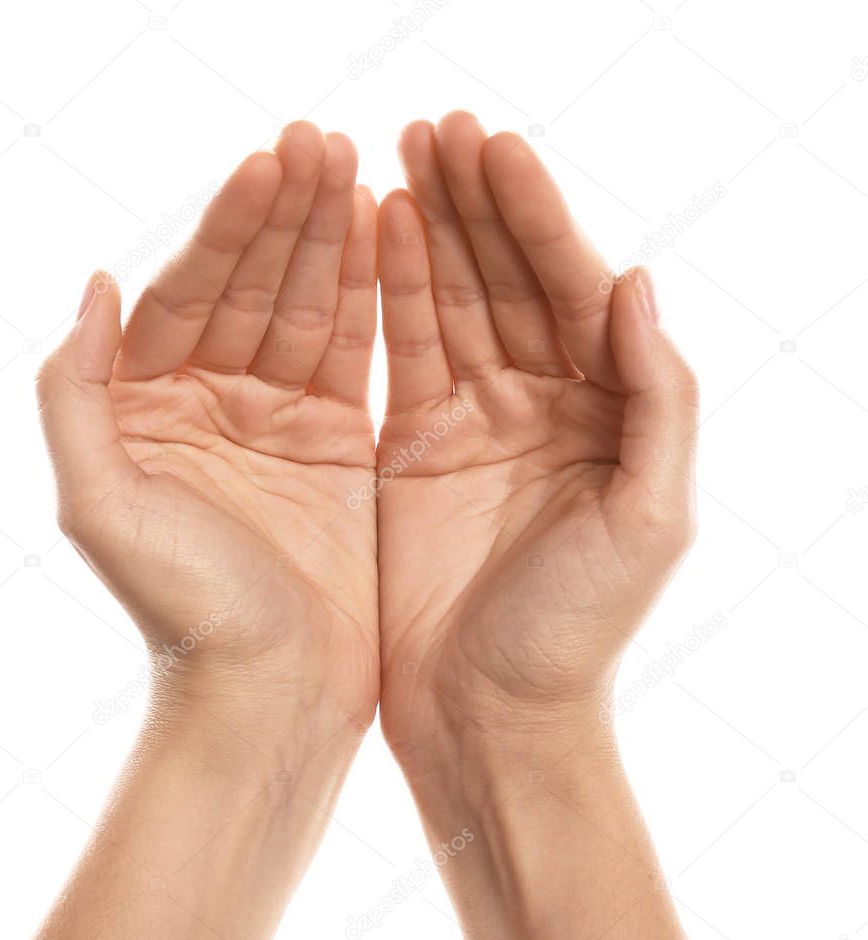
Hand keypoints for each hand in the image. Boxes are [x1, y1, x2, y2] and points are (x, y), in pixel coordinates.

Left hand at [37, 122, 378, 745]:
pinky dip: (368, 299)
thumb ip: (75, 393)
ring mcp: (278, 421)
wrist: (270, 694)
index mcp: (149, 409)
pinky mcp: (336, 448)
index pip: (191, 292)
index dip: (230, 228)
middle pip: (252, 287)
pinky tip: (384, 240)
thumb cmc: (184, 611)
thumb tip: (92, 282)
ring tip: (361, 171)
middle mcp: (211, 405)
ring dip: (330, 241)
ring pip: (307, 311)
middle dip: (287, 215)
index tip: (272, 163)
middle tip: (326, 142)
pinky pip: (352, 356)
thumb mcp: (99, 503)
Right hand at [376, 112, 698, 772]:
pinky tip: (375, 236)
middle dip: (477, 203)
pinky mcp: (415, 449)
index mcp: (607, 414)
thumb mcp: (651, 516)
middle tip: (434, 129)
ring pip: (453, 304)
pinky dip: (390, 294)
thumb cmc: (575, 630)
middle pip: (510, 280)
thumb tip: (638, 281)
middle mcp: (544, 406)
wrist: (489, 714)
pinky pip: (404, 353)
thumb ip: (659, 398)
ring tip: (396, 159)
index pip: (573, 288)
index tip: (492, 147)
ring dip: (429, 231)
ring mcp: (476, 423)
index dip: (534, 216)